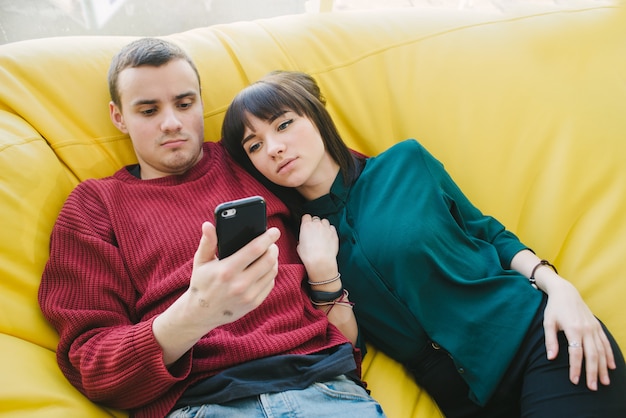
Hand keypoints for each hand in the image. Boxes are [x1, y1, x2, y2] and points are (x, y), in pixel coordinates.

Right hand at [153, 221, 278, 364]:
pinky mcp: (254, 303)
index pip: (254, 250)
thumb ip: (207, 242)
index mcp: (227, 270)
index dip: (267, 238)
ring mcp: (248, 296)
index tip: (274, 231)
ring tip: (269, 253)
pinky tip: (265, 268)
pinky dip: (270, 273)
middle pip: (268, 260)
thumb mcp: (200, 262)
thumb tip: (208, 225)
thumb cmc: (201, 282)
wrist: (200, 313)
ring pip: (272, 272)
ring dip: (273, 260)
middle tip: (272, 242)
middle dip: (273, 248)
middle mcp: (239, 284)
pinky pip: (270, 284)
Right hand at [297, 214, 338, 282]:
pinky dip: (330, 231)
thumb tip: (304, 239)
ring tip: (321, 235)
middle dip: (315, 224)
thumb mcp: (299, 246)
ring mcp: (326, 228)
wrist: (320, 262)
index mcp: (306, 226)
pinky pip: (332, 228)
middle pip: (316, 218)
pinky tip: (328, 238)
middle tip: (314, 232)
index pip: (306, 216)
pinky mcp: (334, 233)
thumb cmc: (309, 256)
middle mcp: (317, 224)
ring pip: (325, 222)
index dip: (306, 221)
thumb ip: (302, 238)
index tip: (306, 225)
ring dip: (323, 226)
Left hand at [542, 278, 615, 390]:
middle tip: (592, 388)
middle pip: (592, 355)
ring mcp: (593, 328)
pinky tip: (611, 367)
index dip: (576, 368)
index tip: (574, 380)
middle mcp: (586, 329)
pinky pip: (605, 343)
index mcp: (573, 329)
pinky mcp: (597, 326)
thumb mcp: (548, 322)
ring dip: (603, 367)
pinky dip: (609, 355)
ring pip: (601, 351)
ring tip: (604, 382)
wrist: (566, 292)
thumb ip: (550, 340)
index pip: (576, 353)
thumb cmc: (554, 308)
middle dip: (592, 372)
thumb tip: (550, 358)